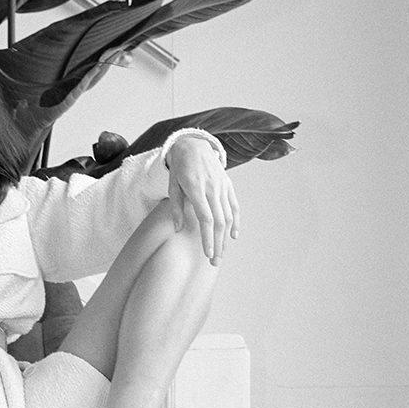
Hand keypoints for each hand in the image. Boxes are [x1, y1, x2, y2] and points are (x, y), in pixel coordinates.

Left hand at [167, 136, 239, 265]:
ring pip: (228, 216)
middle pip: (219, 222)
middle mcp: (213, 189)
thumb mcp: (172, 186)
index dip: (208, 237)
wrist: (194, 145)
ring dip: (225, 237)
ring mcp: (222, 187)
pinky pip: (234, 206)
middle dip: (218, 244)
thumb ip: (176, 208)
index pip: (206, 219)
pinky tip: (233, 236)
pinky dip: (236, 222)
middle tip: (215, 262)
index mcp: (197, 189)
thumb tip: (178, 229)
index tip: (208, 253)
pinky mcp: (228, 185)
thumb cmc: (179, 168)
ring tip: (221, 253)